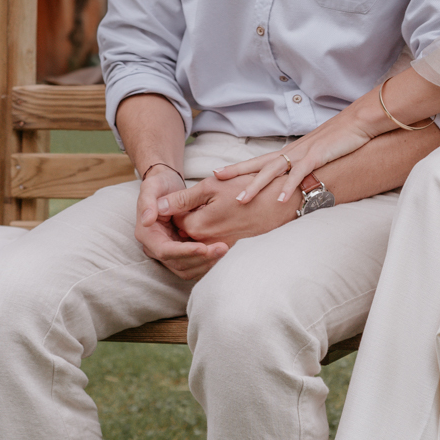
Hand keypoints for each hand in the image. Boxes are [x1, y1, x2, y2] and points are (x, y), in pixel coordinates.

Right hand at [134, 167, 226, 280]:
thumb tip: (147, 220)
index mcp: (147, 235)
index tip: (203, 248)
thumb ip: (147, 202)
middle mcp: (156, 248)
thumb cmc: (161, 184)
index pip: (165, 251)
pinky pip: (194, 266)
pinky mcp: (180, 253)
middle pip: (178, 264)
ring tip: (224, 248)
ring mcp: (169, 253)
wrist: (169, 186)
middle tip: (222, 248)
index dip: (184, 252)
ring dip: (206, 263)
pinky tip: (220, 250)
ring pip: (187, 269)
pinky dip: (207, 261)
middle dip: (200, 259)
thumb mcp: (152, 186)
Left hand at [165, 174, 297, 246]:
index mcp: (198, 227)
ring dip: (201, 228)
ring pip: (199, 240)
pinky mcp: (232, 253)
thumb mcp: (212, 186)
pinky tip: (226, 221)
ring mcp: (220, 250)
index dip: (181, 206)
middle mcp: (206, 244)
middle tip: (208, 203)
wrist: (281, 204)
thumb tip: (157, 207)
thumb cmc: (248, 190)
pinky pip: (213, 248)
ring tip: (219, 210)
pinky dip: (213, 237)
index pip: (175, 220)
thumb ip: (183, 198)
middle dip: (188, 219)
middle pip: (185, 233)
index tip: (195, 196)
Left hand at [213, 105, 376, 206]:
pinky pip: (299, 174)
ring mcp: (303, 153)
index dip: (239, 167)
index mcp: (291, 152)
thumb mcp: (318, 153)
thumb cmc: (340, 139)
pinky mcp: (317, 157)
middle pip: (259, 163)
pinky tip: (279, 200)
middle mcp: (292, 152)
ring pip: (273, 170)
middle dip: (236, 173)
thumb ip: (305, 165)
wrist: (358, 122)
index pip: (259, 160)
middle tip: (214, 180)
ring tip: (240, 200)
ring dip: (255, 185)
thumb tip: (295, 179)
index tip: (218, 172)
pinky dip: (288, 186)